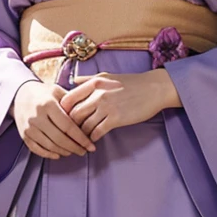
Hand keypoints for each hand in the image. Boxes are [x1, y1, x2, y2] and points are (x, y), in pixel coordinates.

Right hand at [11, 80, 96, 159]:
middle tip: (84, 151)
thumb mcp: (58, 91)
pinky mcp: (24, 135)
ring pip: (49, 146)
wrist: (20, 94)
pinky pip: (37, 149)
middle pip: (59, 138)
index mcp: (48, 104)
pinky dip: (49, 154)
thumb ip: (72, 101)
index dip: (80, 138)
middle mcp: (37, 117)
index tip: (90, 145)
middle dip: (74, 147)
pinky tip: (59, 154)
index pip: (68, 126)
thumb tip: (88, 113)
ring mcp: (29, 128)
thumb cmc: (43, 92)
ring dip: (64, 151)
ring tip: (74, 151)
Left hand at [59, 70, 180, 142]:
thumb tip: (73, 81)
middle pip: (74, 115)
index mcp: (94, 83)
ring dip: (81, 134)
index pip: (68, 99)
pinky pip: (96, 132)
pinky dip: (92, 138)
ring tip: (81, 139)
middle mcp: (98, 95)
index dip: (63, 111)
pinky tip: (93, 139)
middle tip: (70, 133)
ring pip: (84, 126)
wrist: (153, 88)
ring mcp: (106, 107)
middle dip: (70, 126)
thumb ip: (89, 79)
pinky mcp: (116, 119)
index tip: (64, 118)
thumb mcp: (108, 76)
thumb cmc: (130, 82)